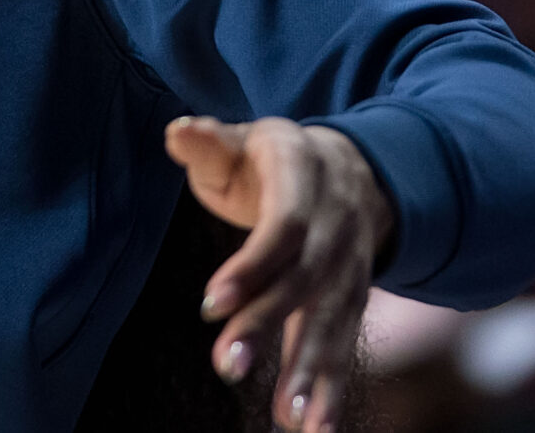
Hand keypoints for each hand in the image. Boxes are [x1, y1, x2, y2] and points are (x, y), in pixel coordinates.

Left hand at [166, 115, 394, 432]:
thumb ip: (209, 143)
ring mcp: (352, 262)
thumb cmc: (270, 160)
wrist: (350, 167)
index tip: (210, 305)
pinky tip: (316, 428)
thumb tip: (179, 132)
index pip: (284, 226)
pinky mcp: (355, 297)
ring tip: (290, 419)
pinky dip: (333, 387)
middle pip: (304, 280)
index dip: (252, 266)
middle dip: (267, 326)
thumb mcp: (241, 141)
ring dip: (312, 371)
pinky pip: (346, 342)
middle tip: (228, 368)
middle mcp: (337, 222)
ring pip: (332, 318)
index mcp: (305, 175)